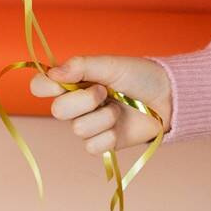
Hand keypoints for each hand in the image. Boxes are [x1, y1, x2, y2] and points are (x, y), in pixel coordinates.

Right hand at [29, 55, 171, 155]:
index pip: (41, 86)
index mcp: (74, 81)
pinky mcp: (102, 143)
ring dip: (103, 117)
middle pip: (56, 111)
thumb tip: (53, 72)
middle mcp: (77, 103)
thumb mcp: (111, 64)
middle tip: (104, 91)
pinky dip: (109, 135)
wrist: (168, 97)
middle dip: (83, 101)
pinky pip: (92, 146)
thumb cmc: (140, 76)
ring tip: (119, 107)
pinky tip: (121, 125)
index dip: (45, 86)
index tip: (61, 82)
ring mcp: (89, 124)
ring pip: (78, 129)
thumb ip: (81, 66)